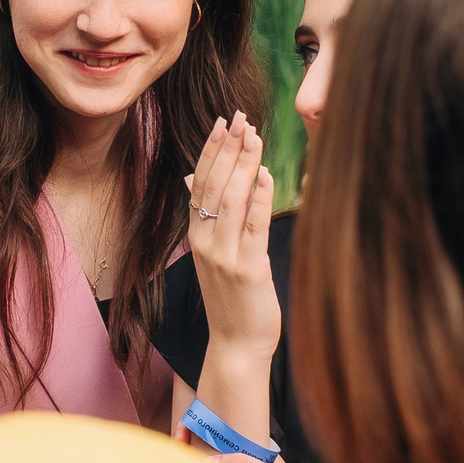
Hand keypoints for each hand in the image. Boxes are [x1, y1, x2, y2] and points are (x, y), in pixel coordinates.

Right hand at [183, 113, 277, 364]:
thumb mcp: (215, 256)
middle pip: (214, 185)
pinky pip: (254, 226)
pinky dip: (260, 198)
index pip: (199, 183)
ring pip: (232, 200)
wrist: (237, 345)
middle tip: (240, 117)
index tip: (221, 122)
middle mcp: (205, 243)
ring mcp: (224, 256)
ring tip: (253, 135)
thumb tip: (201, 180)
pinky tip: (266, 174)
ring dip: (243, 164)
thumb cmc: (233, 300)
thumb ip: (213, 221)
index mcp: (197, 237)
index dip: (210, 150)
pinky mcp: (247, 269)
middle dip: (227, 148)